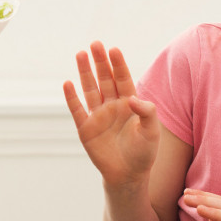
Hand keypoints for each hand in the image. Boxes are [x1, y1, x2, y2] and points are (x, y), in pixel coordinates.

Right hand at [63, 42, 159, 188]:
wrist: (128, 176)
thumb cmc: (144, 153)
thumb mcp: (152, 132)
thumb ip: (147, 112)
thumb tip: (131, 98)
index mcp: (130, 104)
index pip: (123, 79)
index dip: (118, 64)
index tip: (113, 49)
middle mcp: (112, 106)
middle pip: (105, 79)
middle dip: (100, 62)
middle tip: (95, 44)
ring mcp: (98, 116)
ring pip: (90, 89)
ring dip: (85, 72)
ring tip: (80, 54)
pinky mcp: (86, 129)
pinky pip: (77, 110)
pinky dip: (72, 98)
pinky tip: (68, 83)